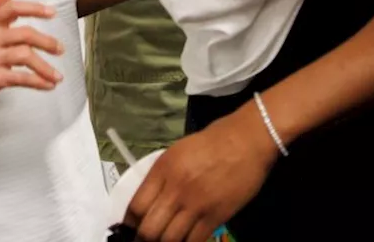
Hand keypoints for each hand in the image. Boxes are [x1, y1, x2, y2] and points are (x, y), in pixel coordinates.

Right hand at [0, 0, 62, 104]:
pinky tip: (48, 84)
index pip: (12, 9)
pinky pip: (20, 78)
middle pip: (24, 34)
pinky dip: (38, 82)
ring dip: (45, 67)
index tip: (52, 13)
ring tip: (58, 75)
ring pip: (24, 56)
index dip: (33, 9)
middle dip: (46, 42)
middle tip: (60, 49)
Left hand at [125, 104, 278, 241]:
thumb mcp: (175, 154)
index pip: (136, 206)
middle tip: (146, 240)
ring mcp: (196, 205)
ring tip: (164, 241)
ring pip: (170, 239)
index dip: (129, 223)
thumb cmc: (209, 143)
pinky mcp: (216, 216)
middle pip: (150, 228)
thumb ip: (160, 177)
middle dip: (144, 239)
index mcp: (162, 171)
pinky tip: (184, 241)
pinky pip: (195, 240)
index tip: (129, 229)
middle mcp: (175, 190)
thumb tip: (149, 201)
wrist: (244, 142)